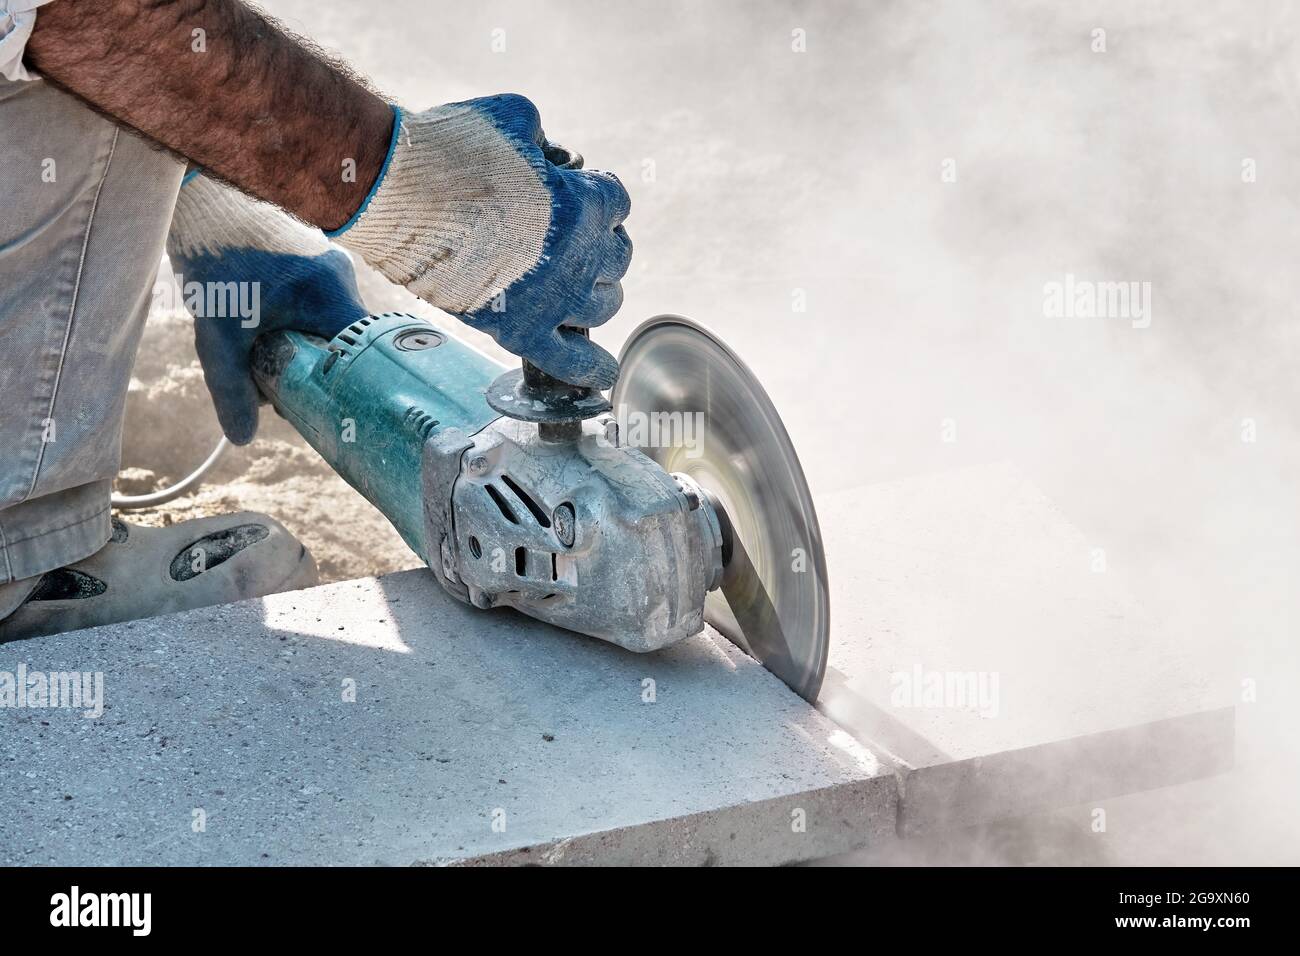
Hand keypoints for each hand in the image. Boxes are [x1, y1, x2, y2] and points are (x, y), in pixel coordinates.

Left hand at [167, 176, 368, 443]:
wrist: (198, 196)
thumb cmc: (212, 261)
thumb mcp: (218, 335)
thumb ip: (232, 388)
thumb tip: (242, 439)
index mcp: (330, 296)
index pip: (362, 354)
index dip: (345, 385)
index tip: (322, 403)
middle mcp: (341, 276)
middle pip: (343, 341)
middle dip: (313, 367)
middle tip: (276, 383)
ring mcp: (330, 261)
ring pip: (327, 321)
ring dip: (300, 341)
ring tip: (260, 346)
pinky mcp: (314, 254)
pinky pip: (317, 300)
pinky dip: (295, 318)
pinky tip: (262, 320)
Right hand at [332, 94, 631, 388]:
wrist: (395, 193)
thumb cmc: (450, 149)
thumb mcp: (515, 118)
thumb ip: (547, 141)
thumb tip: (553, 160)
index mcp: (583, 204)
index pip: (617, 203)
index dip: (599, 196)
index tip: (580, 194)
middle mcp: (579, 257)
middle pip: (617, 259)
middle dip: (600, 244)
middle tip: (574, 240)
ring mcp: (552, 299)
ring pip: (603, 306)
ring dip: (595, 293)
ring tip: (576, 286)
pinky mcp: (519, 330)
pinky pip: (569, 361)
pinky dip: (590, 368)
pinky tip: (603, 373)